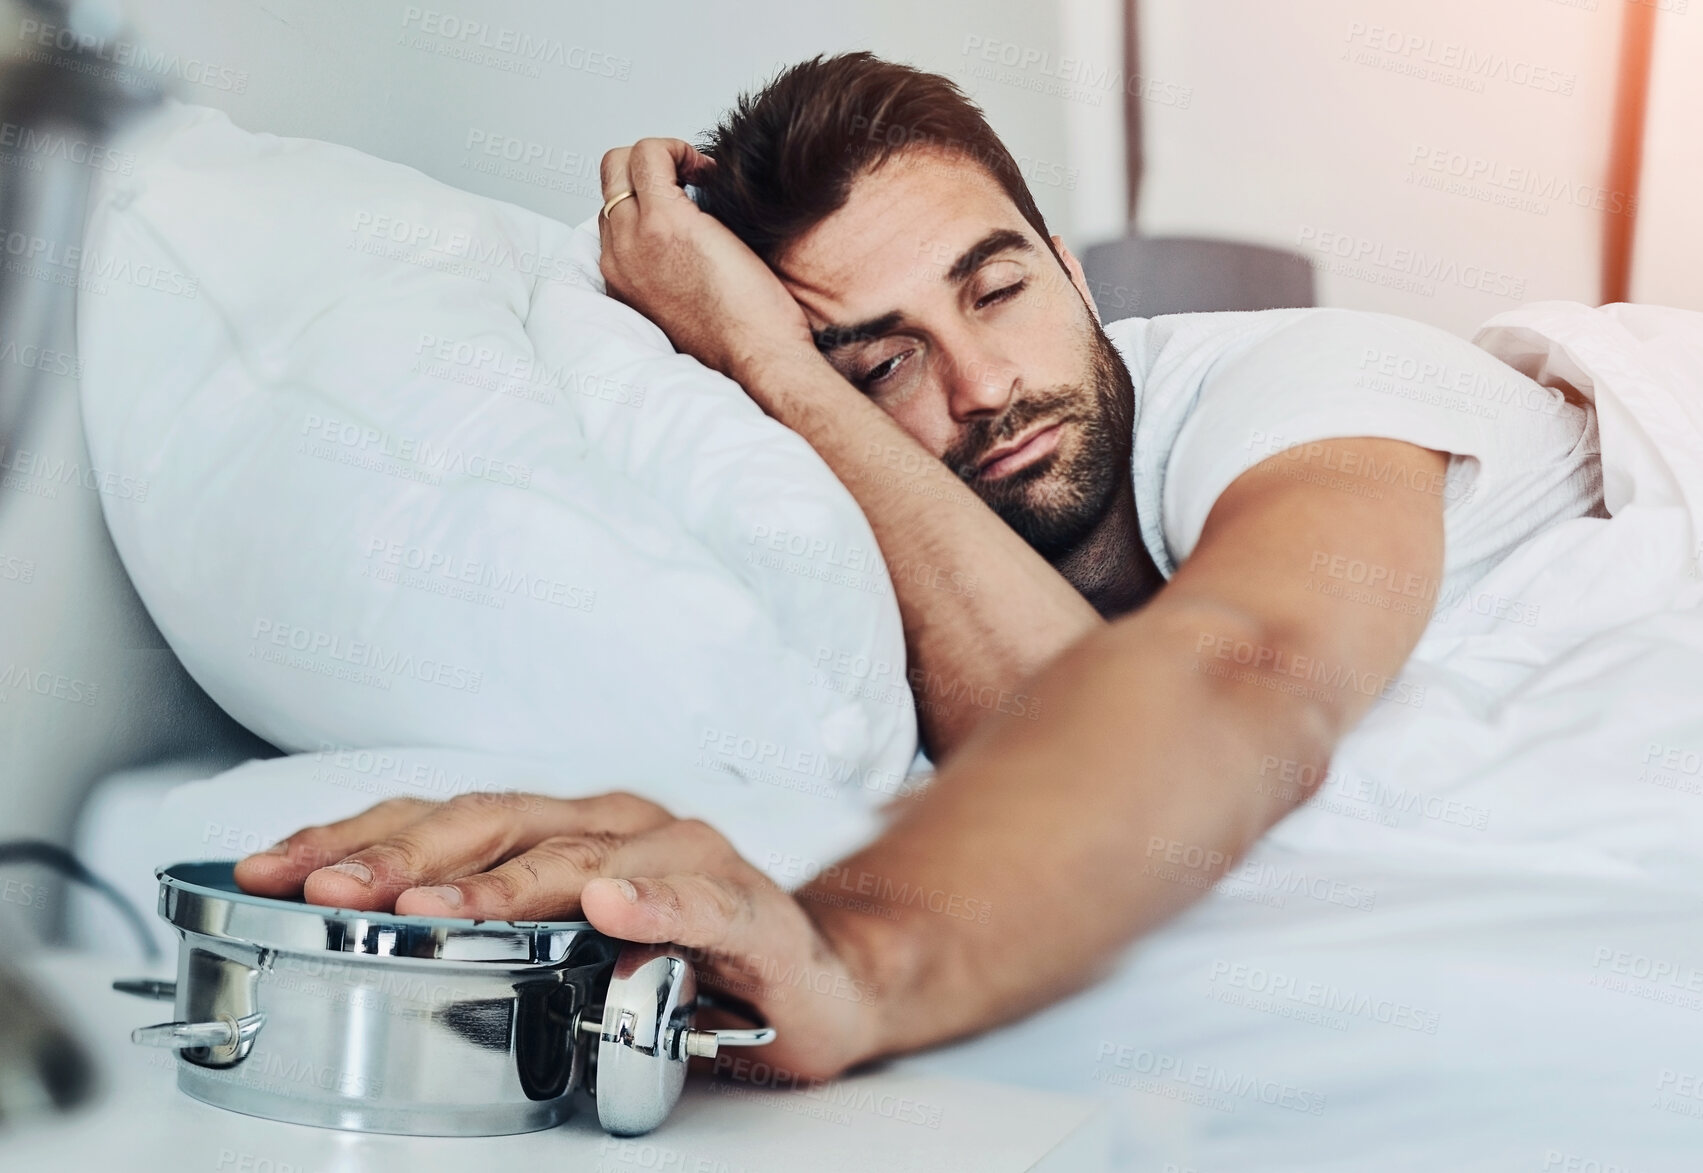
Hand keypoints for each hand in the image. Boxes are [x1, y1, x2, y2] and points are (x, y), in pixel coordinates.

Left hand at [233, 791, 885, 1081]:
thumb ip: (482, 927)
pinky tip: (614, 910)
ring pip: (585, 858)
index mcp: (561, 827)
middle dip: (402, 858)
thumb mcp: (558, 943)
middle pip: (496, 825)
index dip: (357, 837)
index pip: (443, 818)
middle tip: (329, 890)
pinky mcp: (748, 909)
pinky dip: (656, 905)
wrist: (809, 979)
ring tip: (438, 911)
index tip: (273, 868)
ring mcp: (684, 858)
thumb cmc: (677, 955)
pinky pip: (702, 903)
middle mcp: (617, 825)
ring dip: (504, 886)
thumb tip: (348, 925)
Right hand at [598, 138, 817, 395]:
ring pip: (622, 162)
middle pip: (609, 182)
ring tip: (702, 177)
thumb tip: (690, 233)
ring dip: (664, 157)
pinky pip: (650, 154)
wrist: (757, 358)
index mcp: (621, 279)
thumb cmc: (739, 338)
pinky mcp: (664, 220)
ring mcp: (635, 237)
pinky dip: (677, 148)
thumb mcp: (686, 304)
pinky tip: (709, 171)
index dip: (647, 195)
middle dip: (649, 167)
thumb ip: (670, 268)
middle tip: (692, 178)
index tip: (687, 200)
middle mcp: (617, 257)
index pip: (613, 214)